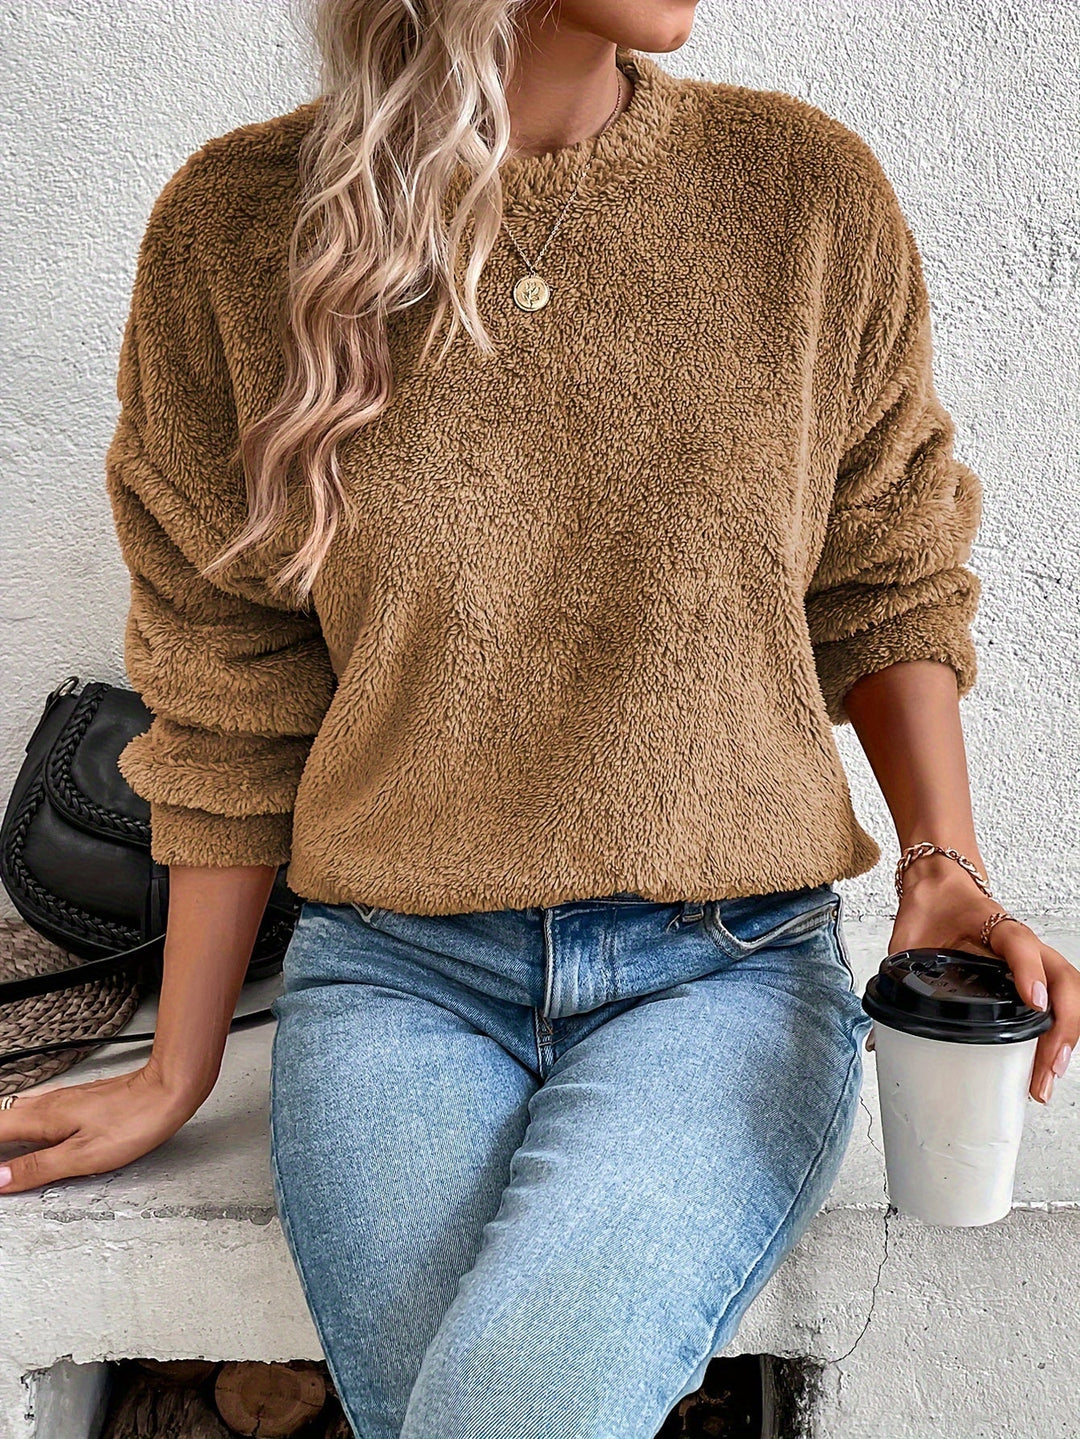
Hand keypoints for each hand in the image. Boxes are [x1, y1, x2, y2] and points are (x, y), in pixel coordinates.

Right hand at [0, 1060, 204, 1194]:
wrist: (168, 1089)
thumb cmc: (135, 1120)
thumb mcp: (83, 1156)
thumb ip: (38, 1167)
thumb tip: (0, 1180)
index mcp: (42, 1118)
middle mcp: (48, 1104)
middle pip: (1, 1119)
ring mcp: (63, 1099)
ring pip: (18, 1112)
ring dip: (5, 1132)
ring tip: (6, 1153)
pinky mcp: (79, 1099)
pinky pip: (38, 1110)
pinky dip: (25, 1125)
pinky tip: (34, 1134)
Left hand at [864, 863, 1078, 1105]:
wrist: (940, 889)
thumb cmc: (930, 911)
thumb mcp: (909, 940)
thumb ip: (895, 979)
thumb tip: (877, 1038)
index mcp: (992, 924)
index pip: (1018, 942)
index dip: (1028, 972)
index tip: (1033, 1003)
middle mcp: (1019, 943)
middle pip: (1062, 976)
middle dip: (1062, 1025)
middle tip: (1045, 1067)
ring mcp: (1031, 958)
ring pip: (1068, 989)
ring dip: (1067, 1032)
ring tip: (1048, 1074)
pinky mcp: (1031, 973)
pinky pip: (1060, 996)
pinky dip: (1062, 1028)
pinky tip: (1049, 1061)